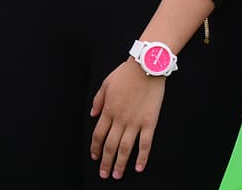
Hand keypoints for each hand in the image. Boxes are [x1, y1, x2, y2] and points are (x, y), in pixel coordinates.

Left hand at [89, 60, 166, 178]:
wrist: (146, 66)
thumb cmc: (126, 73)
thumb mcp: (106, 83)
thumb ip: (98, 100)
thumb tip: (92, 114)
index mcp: (108, 109)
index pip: (98, 134)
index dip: (95, 147)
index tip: (94, 157)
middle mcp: (120, 119)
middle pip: (110, 145)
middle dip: (105, 161)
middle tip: (103, 174)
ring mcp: (135, 122)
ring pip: (125, 148)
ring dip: (120, 163)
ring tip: (117, 175)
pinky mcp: (149, 122)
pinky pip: (145, 143)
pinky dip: (142, 157)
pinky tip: (138, 167)